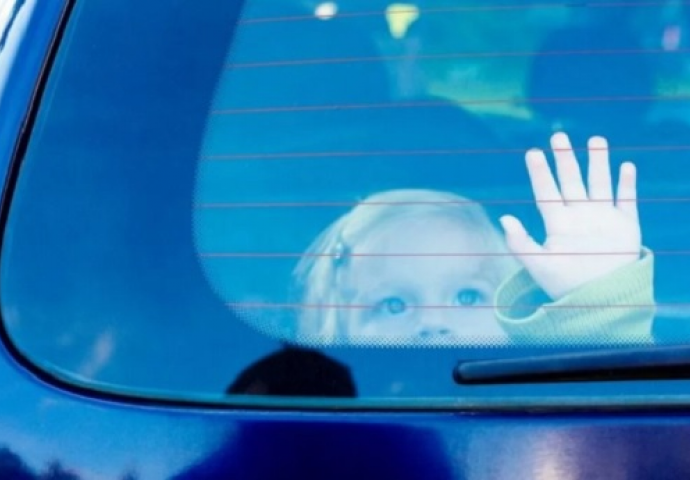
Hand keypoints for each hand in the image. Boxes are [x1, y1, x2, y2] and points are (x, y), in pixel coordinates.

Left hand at [500, 132, 640, 299]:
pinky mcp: (625, 225)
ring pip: (599, 183)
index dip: (540, 172)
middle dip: (566, 158)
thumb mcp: (538, 264)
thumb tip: (504, 218)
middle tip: (558, 135)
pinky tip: (626, 166)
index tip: (532, 152)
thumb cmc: (565, 285)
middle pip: (571, 180)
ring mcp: (602, 218)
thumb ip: (520, 242)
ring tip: (596, 139)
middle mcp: (579, 216)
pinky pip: (627, 199)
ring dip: (598, 162)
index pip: (546, 191)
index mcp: (557, 223)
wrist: (600, 300)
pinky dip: (627, 183)